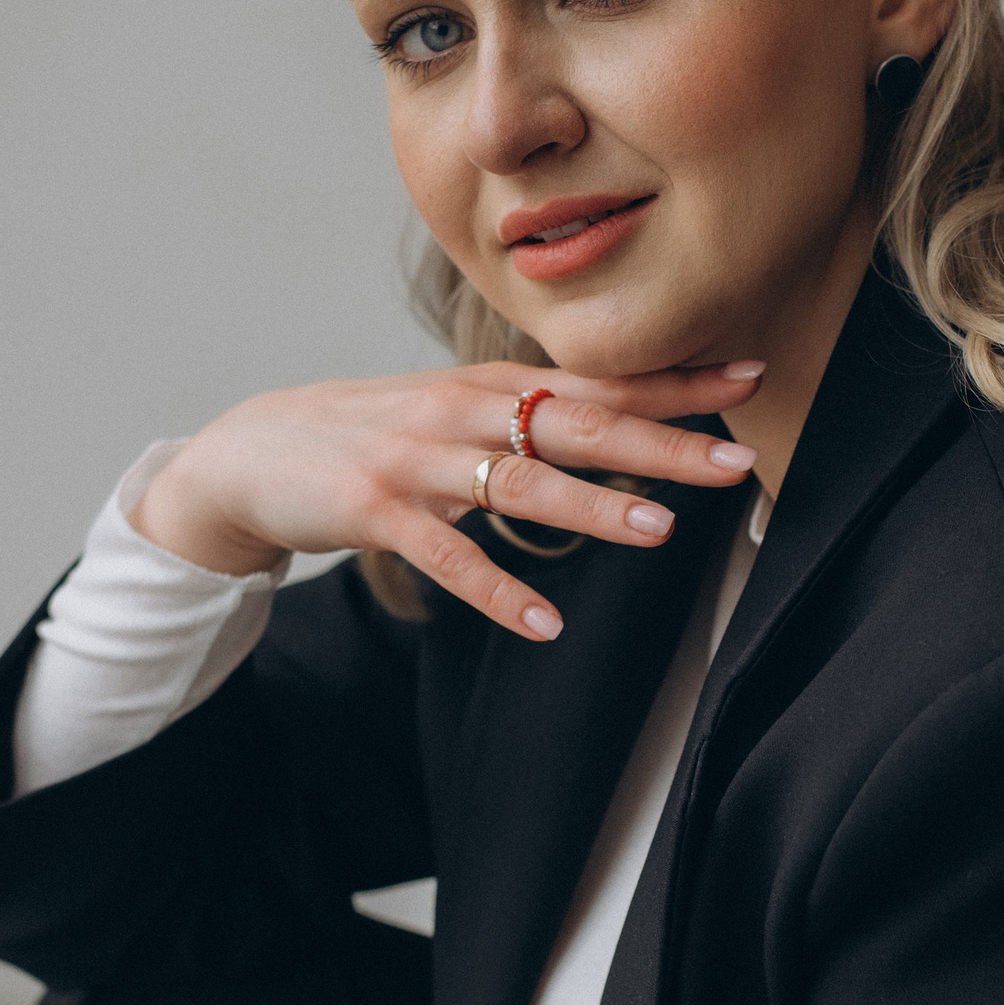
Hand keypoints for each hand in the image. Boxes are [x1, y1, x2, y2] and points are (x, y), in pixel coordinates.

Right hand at [131, 360, 763, 640]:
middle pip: (577, 424)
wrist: (251, 450)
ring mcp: (418, 459)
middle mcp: (462, 411)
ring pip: (521, 483)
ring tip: (659, 532)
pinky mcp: (376, 510)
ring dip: (592, 508)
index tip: (752, 379)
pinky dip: (497, 592)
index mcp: (490, 386)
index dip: (675, 382)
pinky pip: (448, 557)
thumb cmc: (369, 432)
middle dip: (661, 442)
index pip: (600, 381)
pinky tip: (546, 625)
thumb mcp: (453, 410)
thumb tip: (620, 420)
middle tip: (736, 464)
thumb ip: (528, 415)